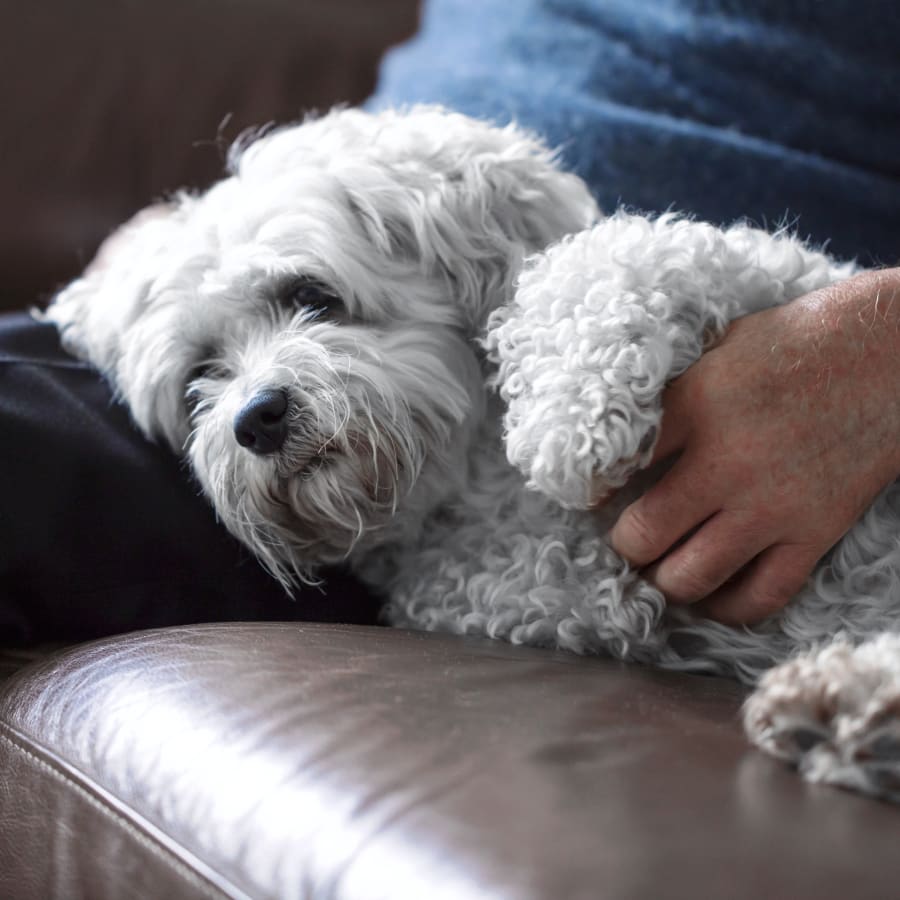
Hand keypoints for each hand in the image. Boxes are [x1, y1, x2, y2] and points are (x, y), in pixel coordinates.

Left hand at [609, 269, 899, 624]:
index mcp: (693, 408)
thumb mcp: (716, 350)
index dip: (591, 489)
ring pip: (690, 578)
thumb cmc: (795, 344)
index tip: (592, 495)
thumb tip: (622, 438)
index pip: (613, 468)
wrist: (888, 354)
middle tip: (625, 540)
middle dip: (623, 546)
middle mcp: (725, 464)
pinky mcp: (813, 533)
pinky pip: (760, 597)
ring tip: (659, 570)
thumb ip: (670, 398)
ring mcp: (771, 506)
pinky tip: (711, 595)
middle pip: (642, 536)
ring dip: (663, 581)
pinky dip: (726, 607)